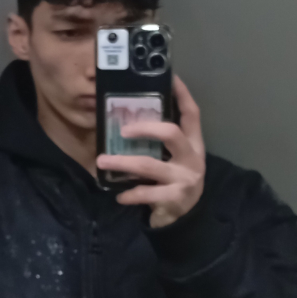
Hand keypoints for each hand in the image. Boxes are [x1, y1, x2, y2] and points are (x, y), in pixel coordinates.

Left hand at [96, 75, 205, 228]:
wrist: (187, 220)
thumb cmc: (174, 184)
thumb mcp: (174, 161)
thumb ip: (161, 145)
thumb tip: (129, 121)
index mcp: (194, 145)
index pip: (192, 114)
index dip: (182, 95)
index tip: (170, 77)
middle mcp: (192, 159)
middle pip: (171, 133)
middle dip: (144, 128)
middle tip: (122, 129)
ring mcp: (184, 179)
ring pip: (149, 165)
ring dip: (122, 162)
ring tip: (102, 161)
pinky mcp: (174, 199)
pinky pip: (145, 193)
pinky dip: (129, 194)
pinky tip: (119, 196)